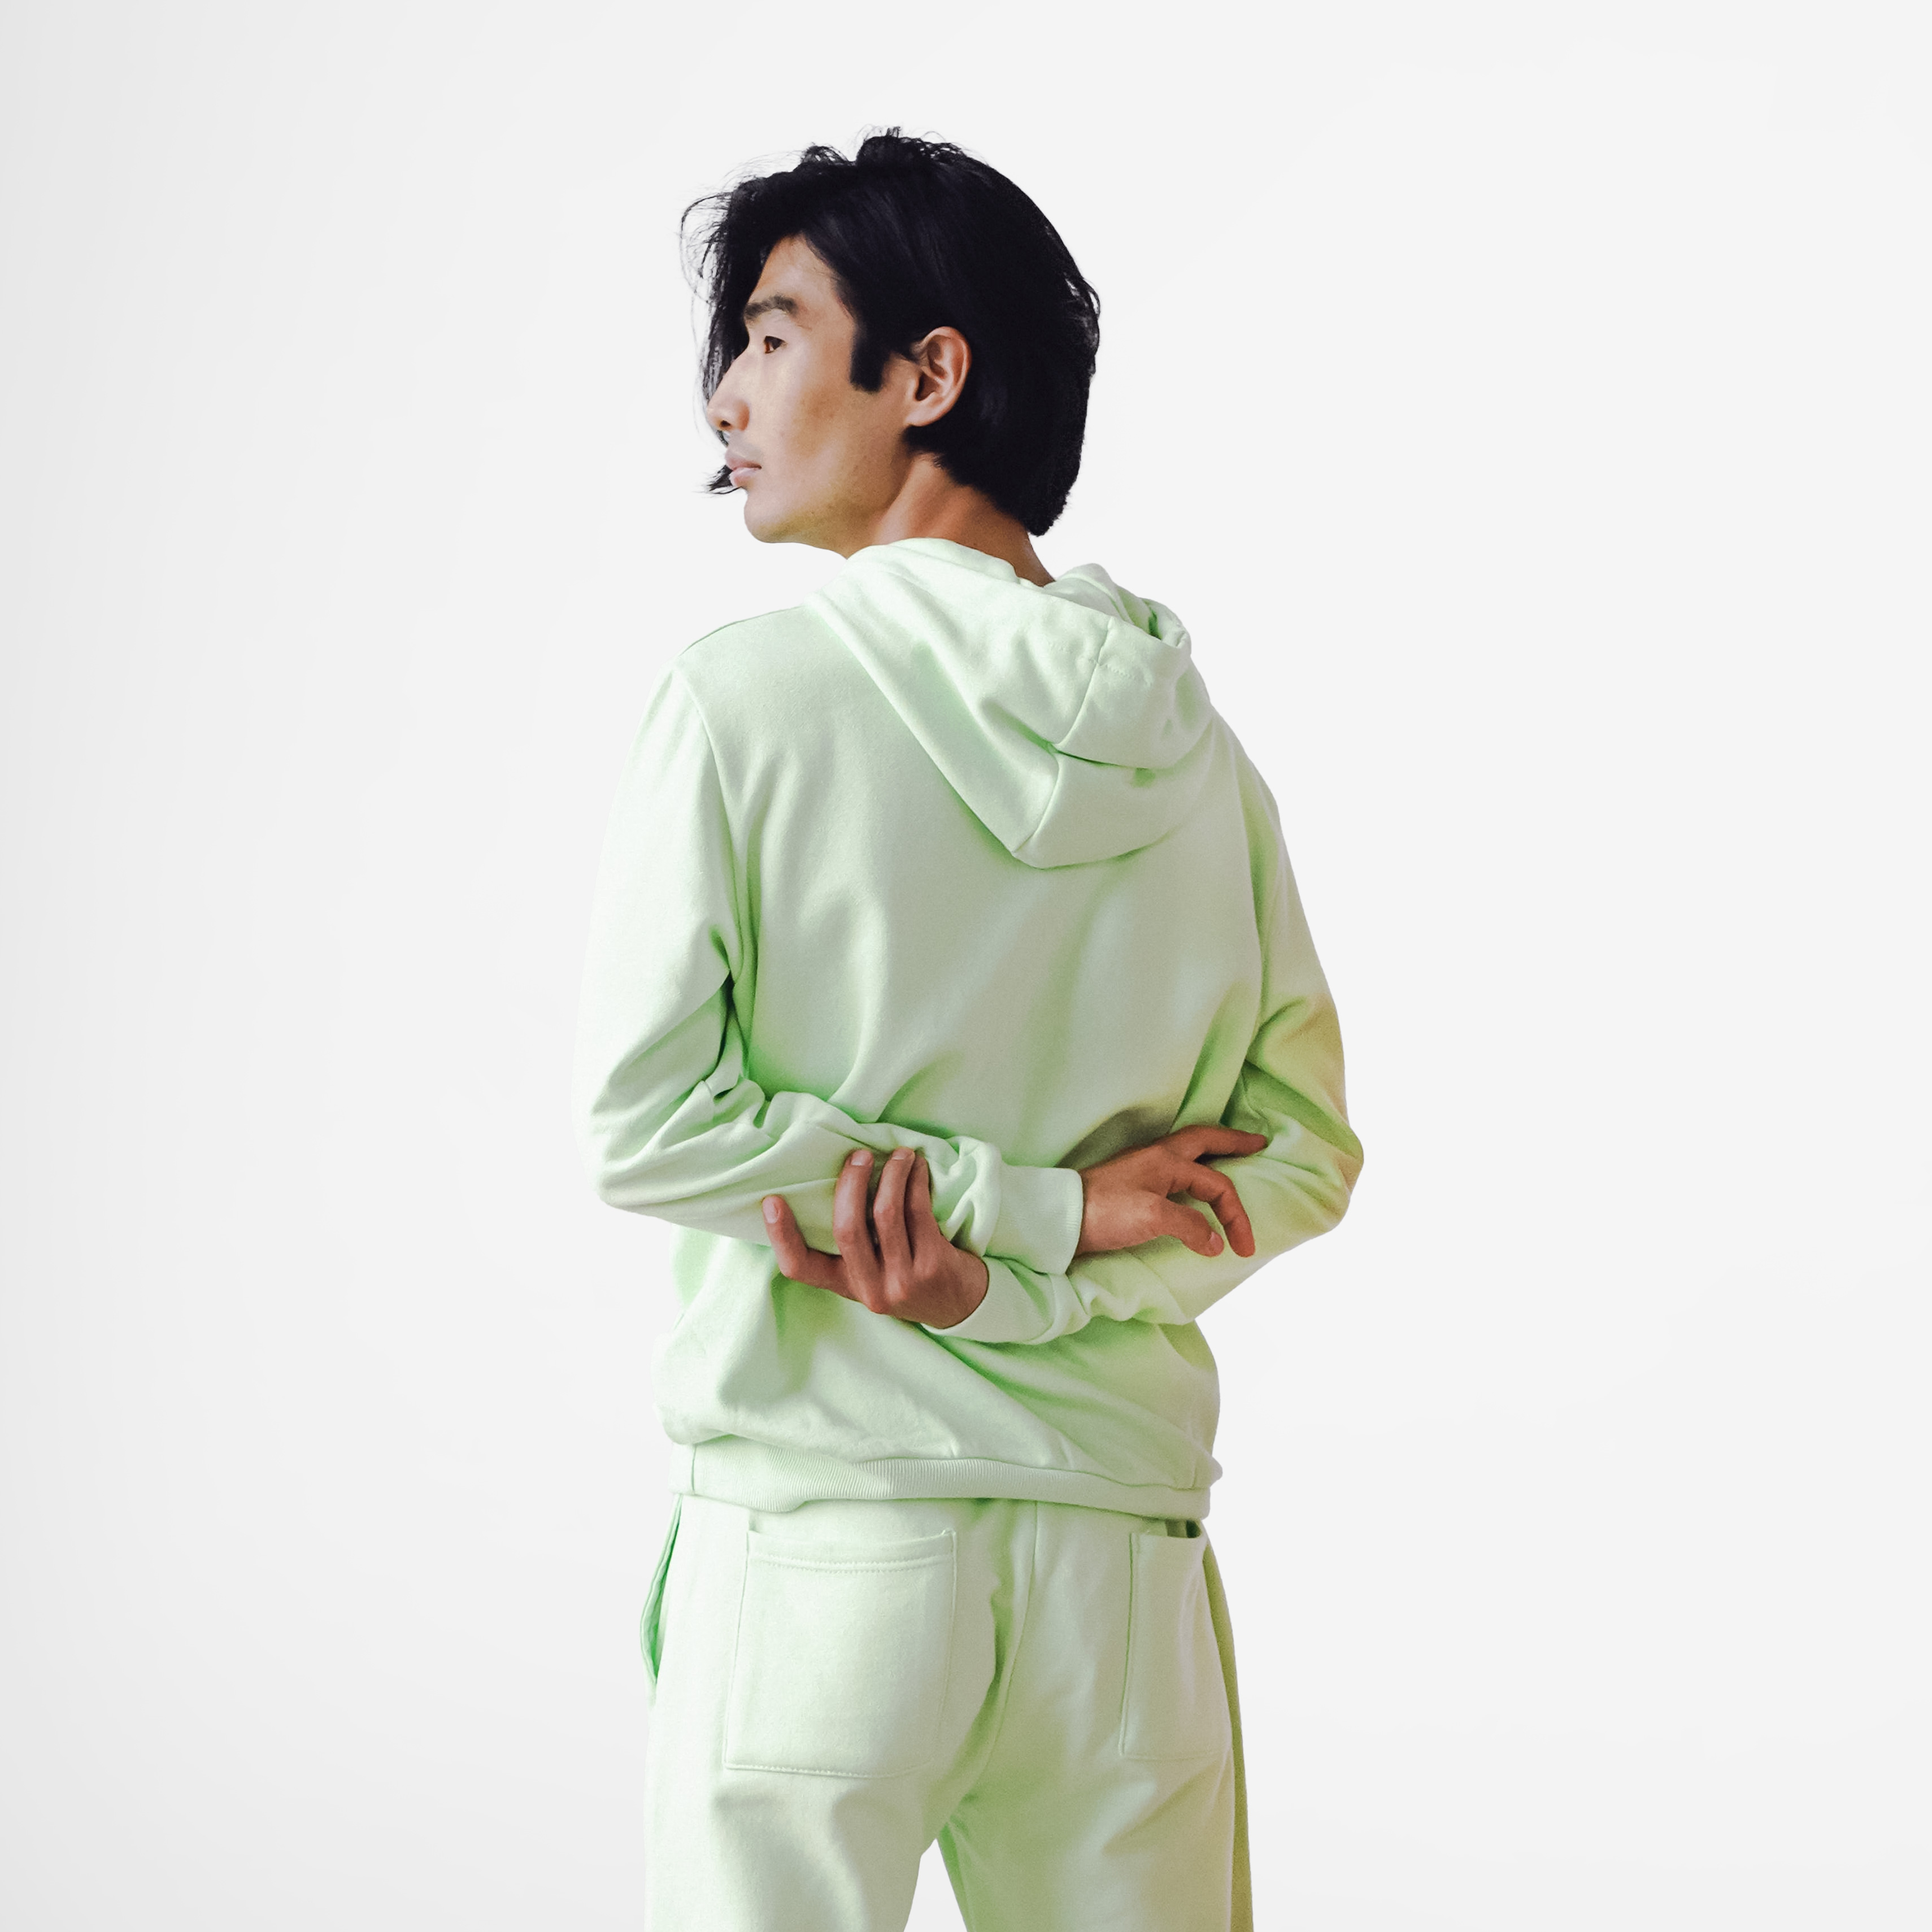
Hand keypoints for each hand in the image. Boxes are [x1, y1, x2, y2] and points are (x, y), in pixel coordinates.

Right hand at [763, 1148, 989, 1329]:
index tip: (772, 1200)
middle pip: (846, 1229)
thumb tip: (829, 1187)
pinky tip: (918, 1167)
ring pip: (886, 1213)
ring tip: (899, 1154)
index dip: (781, 1236)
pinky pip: (918, 1210)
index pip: (801, 1268)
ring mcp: (903, 1280)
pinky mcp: (934, 1265)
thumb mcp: (873, 1272)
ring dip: (891, 1173)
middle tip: (859, 1156)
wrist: (961, 1306)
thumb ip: (853, 1246)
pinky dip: (916, 1181)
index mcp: (846, 1286)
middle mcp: (871, 1289)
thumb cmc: (909, 1277)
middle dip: (850, 1183)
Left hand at [1076, 1126, 1270, 1257]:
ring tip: (1232, 1155)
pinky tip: (1194, 1183)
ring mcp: (1144, 1169)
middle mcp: (1158, 1157)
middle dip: (1234, 1143)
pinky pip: (1176, 1170)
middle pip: (1205, 1141)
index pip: (1217, 1184)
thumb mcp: (1152, 1218)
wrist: (1060, 1219)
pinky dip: (1194, 1171)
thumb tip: (1215, 1242)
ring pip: (1189, 1153)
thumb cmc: (1105, 1213)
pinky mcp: (1134, 1185)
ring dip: (1214, 1152)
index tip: (1242, 1248)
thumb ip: (1190, 1226)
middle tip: (1258, 1144)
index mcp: (1167, 1160)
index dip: (1236, 1215)